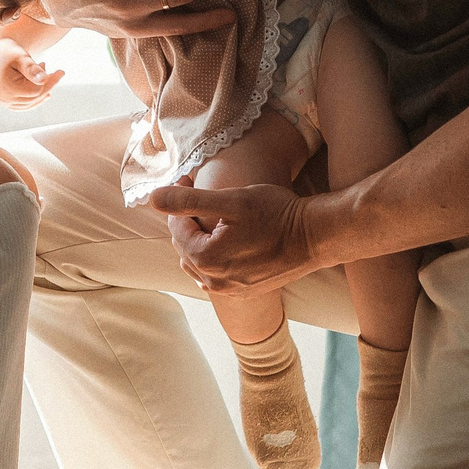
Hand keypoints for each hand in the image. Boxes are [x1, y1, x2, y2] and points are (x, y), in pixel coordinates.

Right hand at [0, 35, 60, 108]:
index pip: (36, 91)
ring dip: (43, 92)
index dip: (50, 81)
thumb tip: (44, 79)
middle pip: (35, 98)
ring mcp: (3, 102)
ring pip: (31, 104)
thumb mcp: (21, 56)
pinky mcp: (6, 103)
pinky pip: (25, 105)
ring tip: (48, 77)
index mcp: (6, 88)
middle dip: (48, 86)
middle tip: (58, 72)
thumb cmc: (8, 51)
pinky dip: (36, 99)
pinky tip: (45, 93)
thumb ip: (31, 68)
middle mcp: (2, 99)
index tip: (58, 70)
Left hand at [149, 179, 328, 294]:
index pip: (175, 225)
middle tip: (200, 191)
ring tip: (215, 215)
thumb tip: (152, 198)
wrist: (316, 237)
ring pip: (198, 260)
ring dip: (199, 237)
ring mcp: (230, 290)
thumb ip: (190, 201)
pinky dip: (214, 255)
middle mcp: (214, 281)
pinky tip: (227, 238)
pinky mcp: (245, 291)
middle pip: (185, 244)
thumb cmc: (277, 213)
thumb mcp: (232, 201)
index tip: (189, 178)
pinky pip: (216, 274)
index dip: (179, 198)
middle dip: (187, 218)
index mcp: (206, 258)